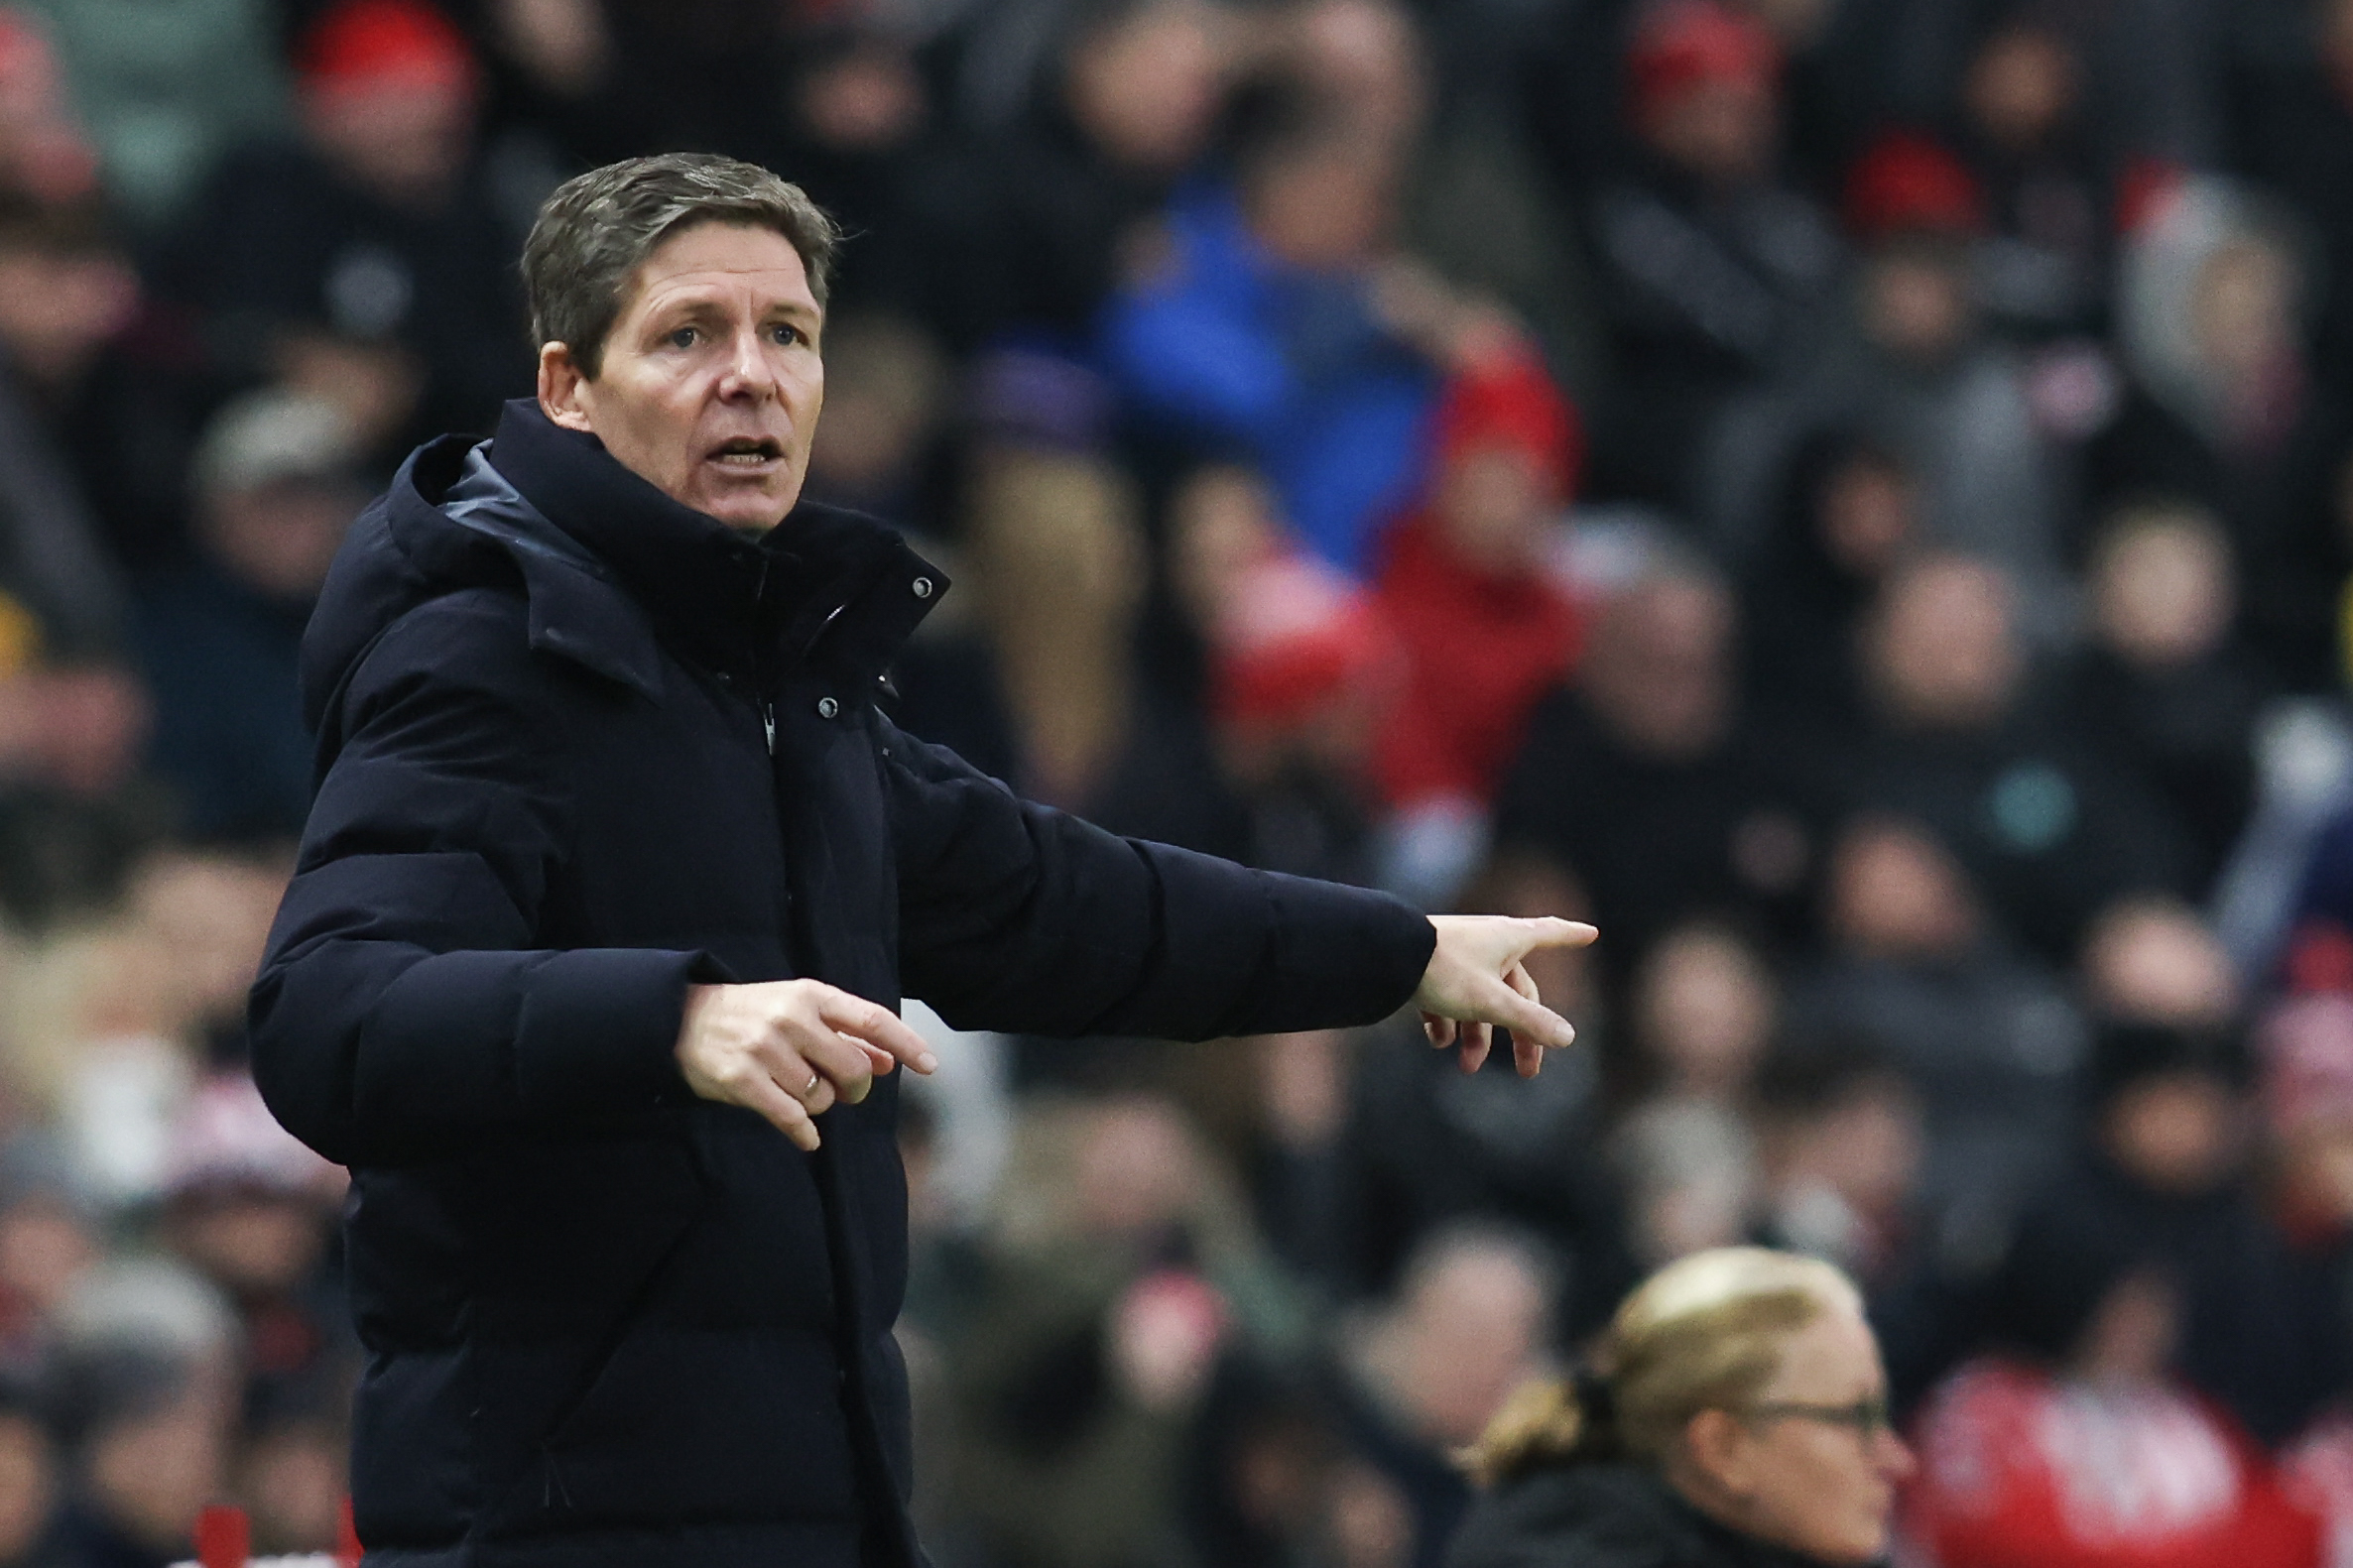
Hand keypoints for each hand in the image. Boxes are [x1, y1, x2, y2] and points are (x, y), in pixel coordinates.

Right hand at [675, 980, 937, 1150]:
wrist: (681, 1018)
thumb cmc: (753, 1015)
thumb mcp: (800, 1011)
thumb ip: (845, 1035)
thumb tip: (889, 1061)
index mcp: (811, 995)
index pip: (872, 1019)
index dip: (906, 1043)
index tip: (931, 1065)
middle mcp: (791, 1019)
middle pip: (853, 1068)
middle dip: (856, 1087)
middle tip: (844, 1090)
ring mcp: (765, 1049)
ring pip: (821, 1097)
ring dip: (819, 1105)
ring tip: (799, 1092)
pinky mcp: (742, 1080)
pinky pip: (792, 1118)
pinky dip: (805, 1133)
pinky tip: (806, 1136)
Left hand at [1413, 915, 1595, 1077]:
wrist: (1382, 954)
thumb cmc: (1443, 969)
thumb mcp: (1492, 1001)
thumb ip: (1530, 1021)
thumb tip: (1568, 1037)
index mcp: (1509, 939)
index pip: (1550, 934)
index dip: (1571, 936)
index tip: (1590, 933)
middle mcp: (1486, 943)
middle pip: (1515, 992)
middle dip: (1520, 1035)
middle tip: (1527, 1072)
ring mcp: (1457, 955)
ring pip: (1479, 1002)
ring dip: (1477, 1037)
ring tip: (1466, 1067)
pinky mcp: (1428, 966)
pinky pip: (1447, 999)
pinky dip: (1446, 1022)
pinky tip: (1437, 1041)